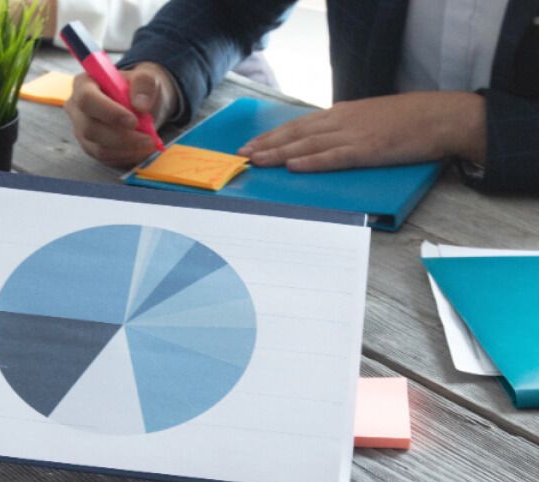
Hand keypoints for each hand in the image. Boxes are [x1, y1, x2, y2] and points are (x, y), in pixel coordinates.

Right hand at [65, 62, 176, 167]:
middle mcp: (77, 108)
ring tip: (149, 143)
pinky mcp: (89, 146)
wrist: (139, 104)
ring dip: (127, 149)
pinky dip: (126, 156)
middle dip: (121, 137)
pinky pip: (105, 157)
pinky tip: (141, 149)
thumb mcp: (146, 77)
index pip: (87, 99)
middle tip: (148, 138)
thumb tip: (140, 105)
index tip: (134, 121)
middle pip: (90, 128)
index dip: (109, 112)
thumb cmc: (137, 88)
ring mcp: (81, 130)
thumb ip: (144, 84)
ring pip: (98, 147)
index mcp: (84, 84)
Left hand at [238, 92, 487, 170]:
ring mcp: (354, 135)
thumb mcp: (370, 118)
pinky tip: (292, 166)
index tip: (251, 144)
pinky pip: (333, 157)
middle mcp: (342, 121)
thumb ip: (346, 128)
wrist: (442, 117)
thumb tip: (324, 142)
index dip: (273, 135)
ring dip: (279, 154)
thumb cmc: (409, 121)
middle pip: (295, 133)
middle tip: (241, 155)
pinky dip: (311, 161)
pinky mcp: (368, 150)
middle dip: (266, 145)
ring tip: (256, 162)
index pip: (298, 125)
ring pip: (307, 145)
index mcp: (342, 114)